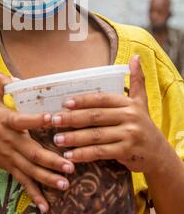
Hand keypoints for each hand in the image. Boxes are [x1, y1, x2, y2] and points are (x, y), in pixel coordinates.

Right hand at [0, 73, 74, 212]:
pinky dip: (34, 194)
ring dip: (48, 178)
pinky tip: (46, 205)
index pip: (22, 121)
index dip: (36, 120)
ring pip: (30, 170)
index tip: (52, 119)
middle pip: (31, 152)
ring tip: (65, 183)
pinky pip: (24, 182)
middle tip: (69, 164)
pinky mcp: (11, 169)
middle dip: (51, 160)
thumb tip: (10, 75)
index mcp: (6, 122)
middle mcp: (10, 142)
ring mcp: (11, 158)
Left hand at [51, 55, 165, 173]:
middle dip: (72, 119)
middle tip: (53, 120)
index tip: (65, 103)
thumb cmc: (144, 125)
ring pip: (96, 136)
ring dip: (74, 138)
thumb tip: (135, 57)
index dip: (83, 100)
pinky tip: (70, 156)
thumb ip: (137, 80)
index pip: (102, 99)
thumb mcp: (142, 102)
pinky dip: (84, 154)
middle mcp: (129, 117)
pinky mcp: (127, 152)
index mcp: (128, 103)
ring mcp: (129, 135)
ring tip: (57, 139)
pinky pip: (101, 152)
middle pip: (95, 116)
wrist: (160, 154)